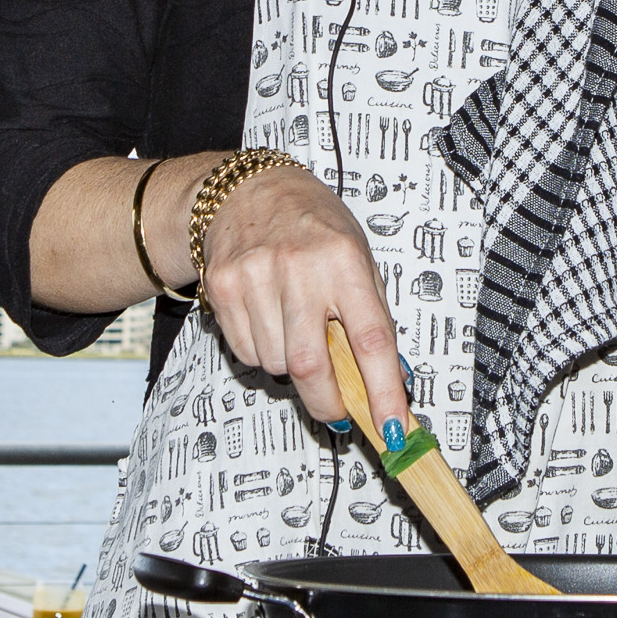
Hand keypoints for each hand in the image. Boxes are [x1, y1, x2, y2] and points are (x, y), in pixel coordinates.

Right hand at [196, 165, 411, 430]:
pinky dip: (264, 353)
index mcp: (344, 261)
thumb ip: (371, 315)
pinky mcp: (223, 288)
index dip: (385, 392)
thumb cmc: (312, 225)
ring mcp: (255, 278)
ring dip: (293, 368)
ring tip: (296, 329)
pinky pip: (247, 352)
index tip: (393, 428)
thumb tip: (392, 378)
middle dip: (328, 404)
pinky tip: (269, 320)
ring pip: (276, 364)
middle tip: (339, 413)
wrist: (247, 190)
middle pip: (311, 366)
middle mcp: (299, 269)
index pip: (371, 340)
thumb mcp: (357, 257)